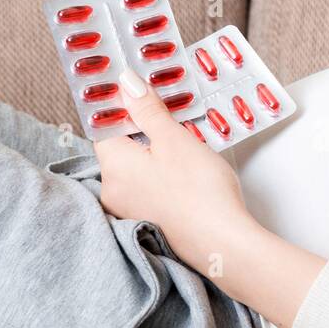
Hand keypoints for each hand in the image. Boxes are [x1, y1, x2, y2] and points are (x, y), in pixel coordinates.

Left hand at [94, 67, 325, 327]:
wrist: (223, 243)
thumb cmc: (199, 192)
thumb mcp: (174, 138)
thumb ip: (146, 110)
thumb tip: (125, 83)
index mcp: (112, 164)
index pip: (105, 126)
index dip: (125, 109)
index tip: (145, 99)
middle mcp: (112, 189)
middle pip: (122, 148)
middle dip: (145, 134)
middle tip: (174, 124)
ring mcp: (128, 209)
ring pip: (137, 170)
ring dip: (156, 158)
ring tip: (187, 153)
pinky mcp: (147, 222)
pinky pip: (148, 190)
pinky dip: (162, 180)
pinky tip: (186, 178)